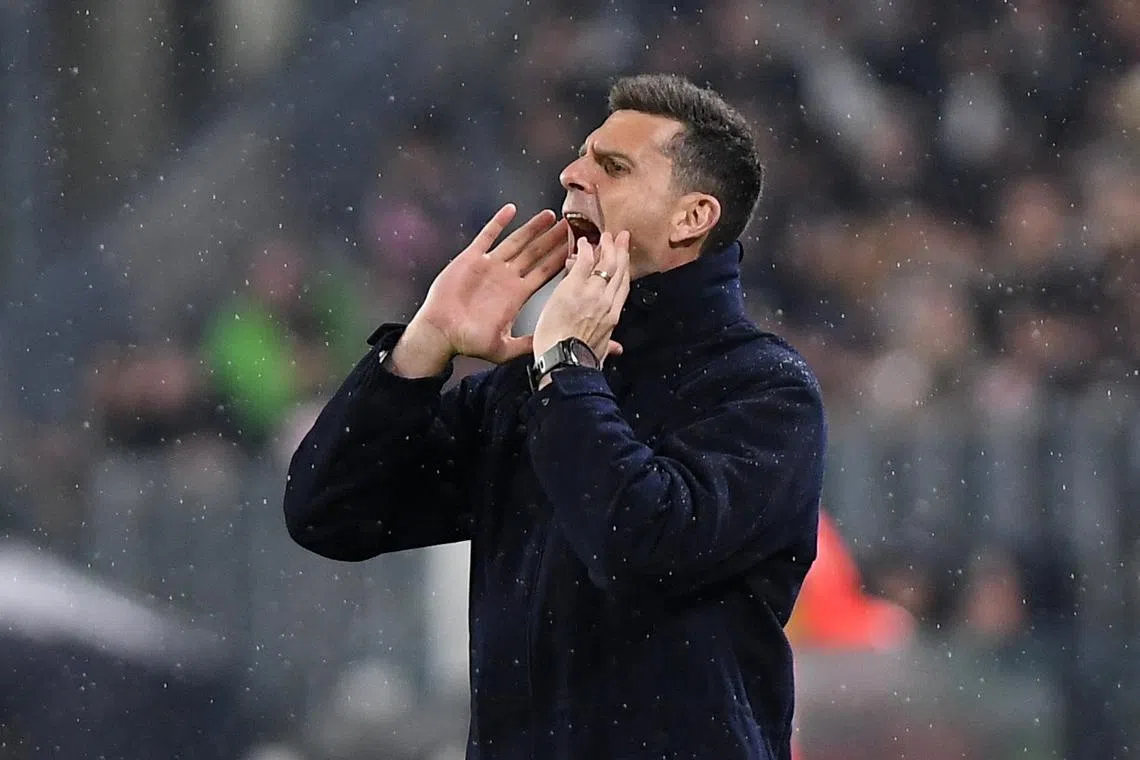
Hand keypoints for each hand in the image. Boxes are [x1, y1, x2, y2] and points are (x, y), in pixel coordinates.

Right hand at [388, 204, 567, 375]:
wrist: (440, 334)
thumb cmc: (467, 342)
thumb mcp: (503, 348)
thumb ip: (526, 344)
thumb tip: (549, 345)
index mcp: (517, 295)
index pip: (545, 272)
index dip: (561, 260)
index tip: (577, 249)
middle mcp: (507, 278)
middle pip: (536, 253)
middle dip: (553, 239)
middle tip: (573, 225)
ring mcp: (490, 266)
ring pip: (516, 241)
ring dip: (532, 228)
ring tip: (550, 215)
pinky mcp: (470, 259)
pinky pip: (487, 236)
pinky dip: (498, 222)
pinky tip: (511, 210)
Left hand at [532, 231, 631, 366]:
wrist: (565, 361)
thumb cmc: (579, 362)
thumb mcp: (600, 353)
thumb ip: (609, 346)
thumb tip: (616, 349)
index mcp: (612, 317)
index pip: (622, 286)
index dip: (625, 269)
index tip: (626, 258)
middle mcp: (606, 301)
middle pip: (618, 270)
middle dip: (621, 251)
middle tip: (621, 237)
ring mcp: (591, 293)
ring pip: (606, 264)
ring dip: (607, 247)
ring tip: (606, 235)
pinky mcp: (573, 288)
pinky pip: (584, 262)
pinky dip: (586, 250)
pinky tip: (584, 241)